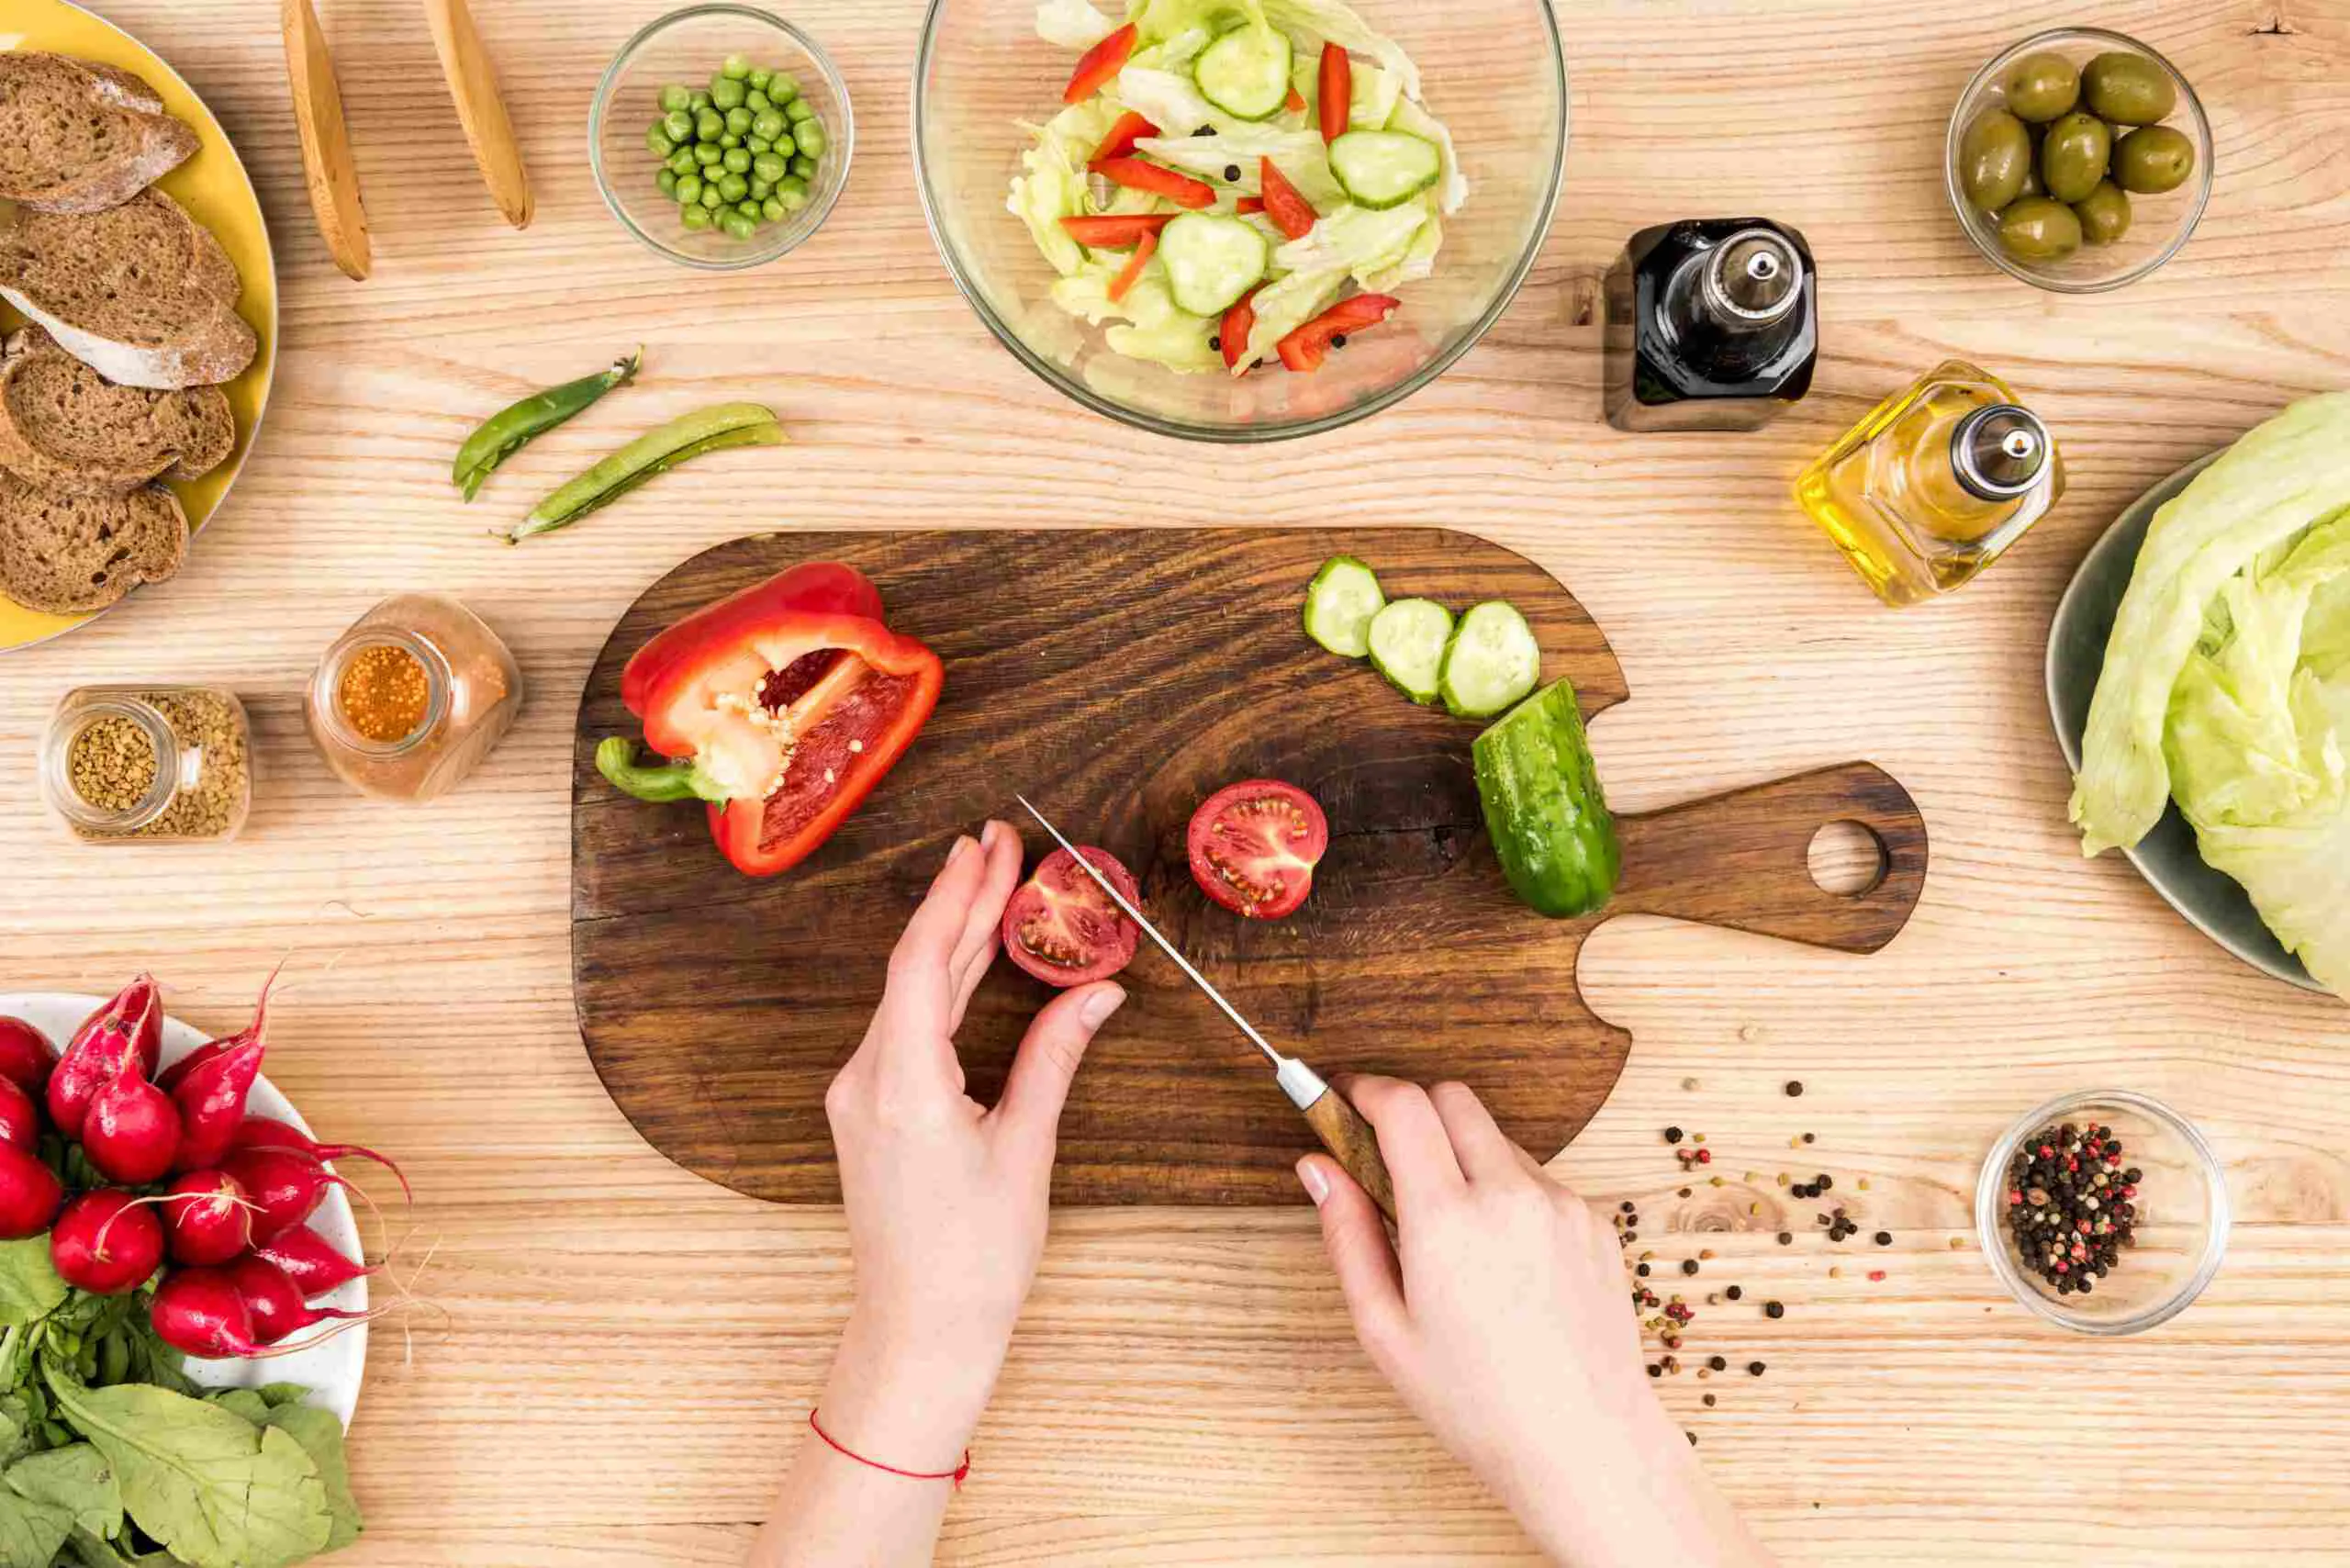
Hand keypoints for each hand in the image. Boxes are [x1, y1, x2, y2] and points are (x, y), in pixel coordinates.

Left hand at [819, 821, 1124, 1471]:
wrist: (917, 1334)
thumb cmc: (973, 1261)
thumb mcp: (1025, 1152)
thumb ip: (1055, 1060)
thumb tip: (1097, 992)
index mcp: (902, 1087)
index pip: (923, 963)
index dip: (957, 897)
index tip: (988, 846)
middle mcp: (865, 1081)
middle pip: (915, 970)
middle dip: (960, 903)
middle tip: (999, 842)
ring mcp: (860, 1096)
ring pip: (909, 996)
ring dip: (951, 938)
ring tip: (992, 880)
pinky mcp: (869, 1111)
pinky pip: (905, 1027)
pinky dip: (941, 984)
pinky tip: (970, 957)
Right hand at [1301, 1079, 1774, 1567]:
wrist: (1583, 1443)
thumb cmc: (1477, 1402)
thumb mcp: (1384, 1329)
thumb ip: (1346, 1235)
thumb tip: (1317, 1167)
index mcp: (1448, 1222)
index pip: (1404, 1105)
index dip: (1365, 1089)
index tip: (1344, 1097)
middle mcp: (1510, 1197)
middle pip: (1452, 1098)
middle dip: (1412, 1109)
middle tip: (1387, 1155)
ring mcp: (1561, 1204)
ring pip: (1497, 1139)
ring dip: (1462, 1156)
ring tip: (1450, 1232)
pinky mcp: (1594, 1221)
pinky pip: (1538, 1178)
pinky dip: (1506, 1193)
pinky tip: (1501, 1260)